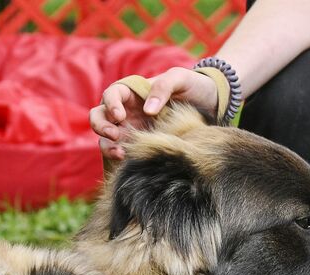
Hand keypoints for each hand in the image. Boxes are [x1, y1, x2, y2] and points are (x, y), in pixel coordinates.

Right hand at [90, 66, 219, 160]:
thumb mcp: (181, 78)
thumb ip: (164, 87)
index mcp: (133, 92)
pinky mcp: (137, 145)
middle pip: (99, 116)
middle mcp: (127, 111)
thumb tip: (147, 110)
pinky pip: (119, 152)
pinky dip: (117, 157)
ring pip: (105, 137)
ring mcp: (130, 129)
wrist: (210, 106)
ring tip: (121, 153)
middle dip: (101, 126)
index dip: (110, 105)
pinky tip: (127, 160)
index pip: (111, 94)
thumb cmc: (193, 86)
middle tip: (115, 135)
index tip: (120, 116)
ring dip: (107, 145)